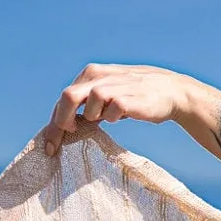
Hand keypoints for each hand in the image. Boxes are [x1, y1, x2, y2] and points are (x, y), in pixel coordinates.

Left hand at [43, 64, 197, 155]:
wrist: (172, 91)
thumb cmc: (136, 95)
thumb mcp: (109, 92)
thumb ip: (88, 103)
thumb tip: (63, 126)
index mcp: (91, 74)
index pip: (64, 99)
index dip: (53, 123)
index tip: (49, 147)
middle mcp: (99, 76)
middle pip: (67, 98)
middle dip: (59, 124)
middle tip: (60, 143)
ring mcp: (113, 86)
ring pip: (88, 107)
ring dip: (94, 118)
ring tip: (108, 117)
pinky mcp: (127, 98)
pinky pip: (110, 115)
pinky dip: (112, 118)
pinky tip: (123, 114)